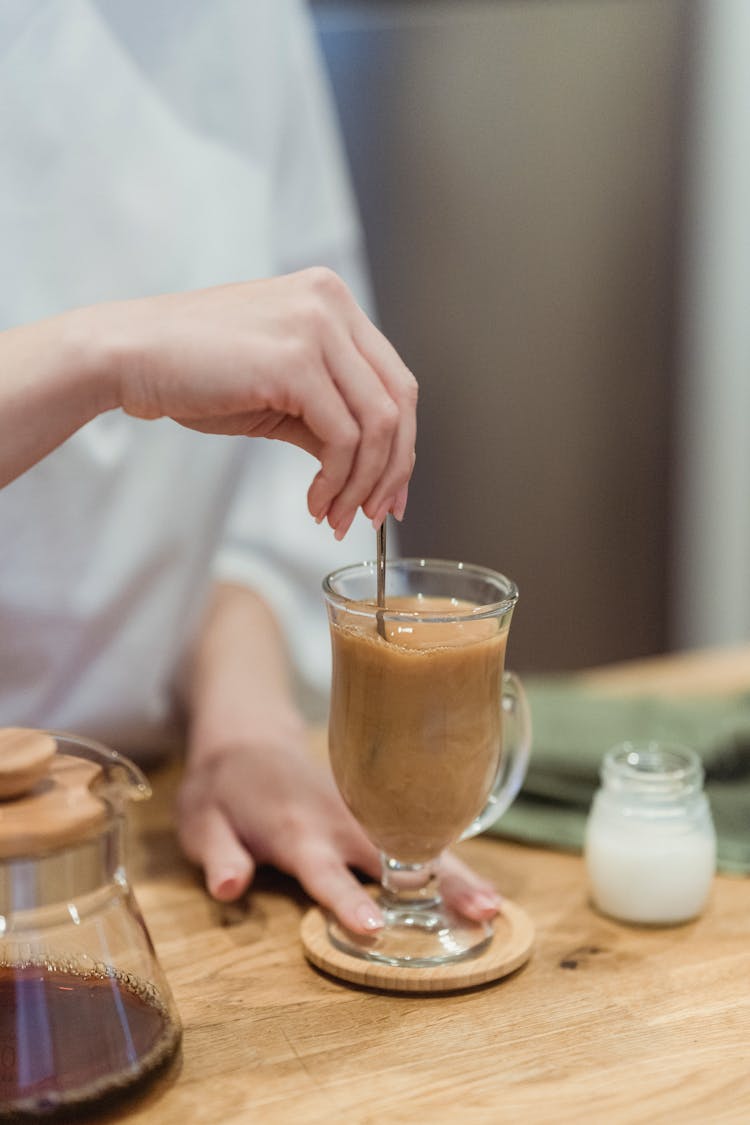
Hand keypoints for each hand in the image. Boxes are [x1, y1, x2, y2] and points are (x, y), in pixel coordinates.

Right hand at [106, 268, 416, 536]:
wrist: (128, 356)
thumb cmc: (194, 372)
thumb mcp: (279, 393)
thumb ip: (328, 418)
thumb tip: (368, 472)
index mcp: (331, 300)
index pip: (395, 378)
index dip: (403, 443)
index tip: (391, 492)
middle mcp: (331, 303)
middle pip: (399, 400)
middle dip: (392, 469)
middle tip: (374, 515)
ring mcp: (316, 327)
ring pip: (377, 425)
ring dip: (360, 484)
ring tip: (334, 516)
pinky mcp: (295, 362)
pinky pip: (343, 438)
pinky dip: (335, 481)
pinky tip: (314, 501)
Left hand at [175, 738, 502, 934]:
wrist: (250, 736)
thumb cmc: (223, 787)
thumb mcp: (201, 821)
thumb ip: (218, 855)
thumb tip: (229, 887)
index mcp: (297, 830)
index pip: (324, 871)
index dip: (346, 898)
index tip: (375, 926)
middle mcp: (341, 821)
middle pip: (396, 857)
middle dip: (439, 885)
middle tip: (483, 912)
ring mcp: (365, 813)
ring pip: (418, 846)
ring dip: (457, 874)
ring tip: (496, 906)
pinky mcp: (377, 810)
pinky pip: (417, 837)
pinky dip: (450, 860)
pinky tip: (482, 889)